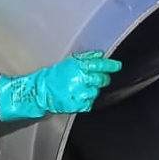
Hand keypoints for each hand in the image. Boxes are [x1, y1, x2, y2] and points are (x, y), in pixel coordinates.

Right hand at [0, 52, 120, 120]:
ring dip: (93, 90)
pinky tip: (79, 96)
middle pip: (102, 79)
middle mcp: (81, 79)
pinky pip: (89, 103)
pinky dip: (87, 100)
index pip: (100, 65)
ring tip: (83, 88)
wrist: (41, 91)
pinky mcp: (77, 105)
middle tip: (96, 79)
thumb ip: (86, 58)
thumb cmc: (54, 76)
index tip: (117, 66)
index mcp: (78, 66)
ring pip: (96, 92)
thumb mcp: (69, 62)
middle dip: (102, 79)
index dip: (111, 66)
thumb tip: (99, 55)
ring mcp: (80, 93)